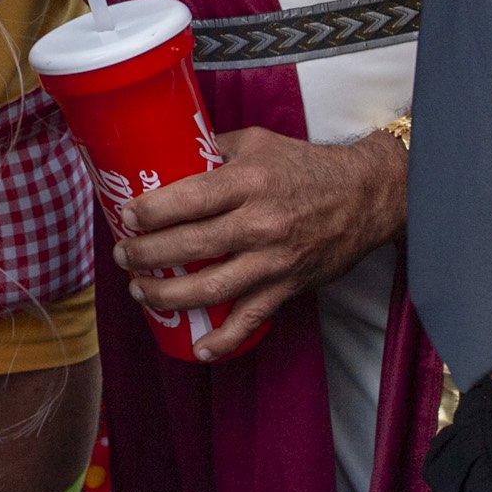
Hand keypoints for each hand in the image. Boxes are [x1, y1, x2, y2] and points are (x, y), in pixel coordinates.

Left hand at [111, 126, 406, 360]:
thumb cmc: (306, 166)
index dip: (151, 211)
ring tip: (140, 291)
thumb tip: (166, 150)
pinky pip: (252, 319)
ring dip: (167, 295)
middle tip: (123, 255)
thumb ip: (214, 149)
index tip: (126, 216)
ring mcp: (274, 260)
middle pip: (191, 245)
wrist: (368, 196)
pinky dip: (224, 340)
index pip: (189, 198)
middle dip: (146, 255)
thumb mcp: (257, 142)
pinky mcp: (288, 287)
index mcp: (249, 181)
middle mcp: (260, 222)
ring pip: (211, 288)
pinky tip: (197, 348)